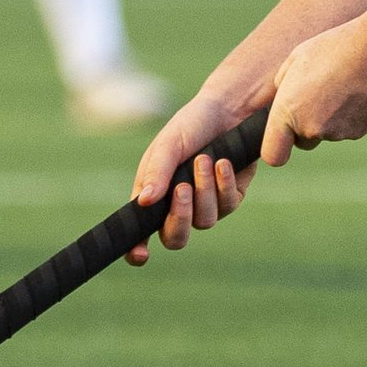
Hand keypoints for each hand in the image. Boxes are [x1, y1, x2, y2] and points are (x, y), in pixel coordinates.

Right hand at [125, 93, 263, 264]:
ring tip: (204, 159)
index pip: (140, 232)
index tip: (140, 255)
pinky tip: (222, 163)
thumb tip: (144, 203)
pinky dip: (223, 184)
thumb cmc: (190, 126)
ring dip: (204, 191)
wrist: (228, 110)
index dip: (136, 250)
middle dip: (179, 217)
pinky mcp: (231, 198)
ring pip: (204, 221)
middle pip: (175, 238)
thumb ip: (157, 172)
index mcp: (153, 197)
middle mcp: (178, 207)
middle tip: (182, 189)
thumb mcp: (168, 145)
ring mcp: (206, 205)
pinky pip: (227, 205)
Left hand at [262, 15, 366, 163]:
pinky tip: (356, 89)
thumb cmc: (335, 47)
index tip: (283, 137)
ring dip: (330, 116)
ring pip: (327, 133)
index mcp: (288, 110)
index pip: (273, 155)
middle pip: (303, 141)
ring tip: (341, 83)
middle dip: (306, 125)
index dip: (276, 148)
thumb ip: (282, 86)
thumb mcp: (296, 58)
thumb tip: (282, 102)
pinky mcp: (360, 132)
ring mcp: (337, 133)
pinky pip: (348, 128)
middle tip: (319, 93)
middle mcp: (311, 127)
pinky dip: (350, 115)